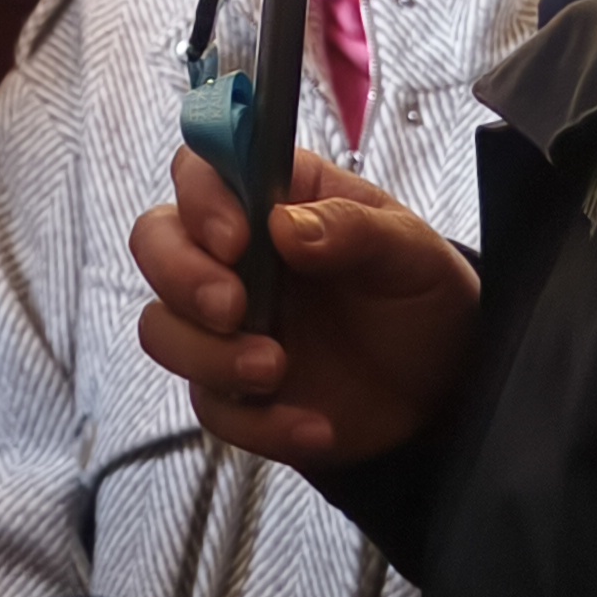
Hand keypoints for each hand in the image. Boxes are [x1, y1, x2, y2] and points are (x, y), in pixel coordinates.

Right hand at [129, 143, 479, 470]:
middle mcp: (235, 255)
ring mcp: (226, 324)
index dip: (201, 199)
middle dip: (180, 276)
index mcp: (275, 198)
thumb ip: (354, 230)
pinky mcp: (231, 389)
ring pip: (161, 329)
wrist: (441, 388)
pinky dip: (259, 423)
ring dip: (209, 355)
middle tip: (233, 309)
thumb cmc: (421, 297)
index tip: (235, 240)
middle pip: (154, 242)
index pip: (200, 170)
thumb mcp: (412, 254)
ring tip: (276, 371)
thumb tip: (286, 225)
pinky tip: (314, 426)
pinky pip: (211, 405)